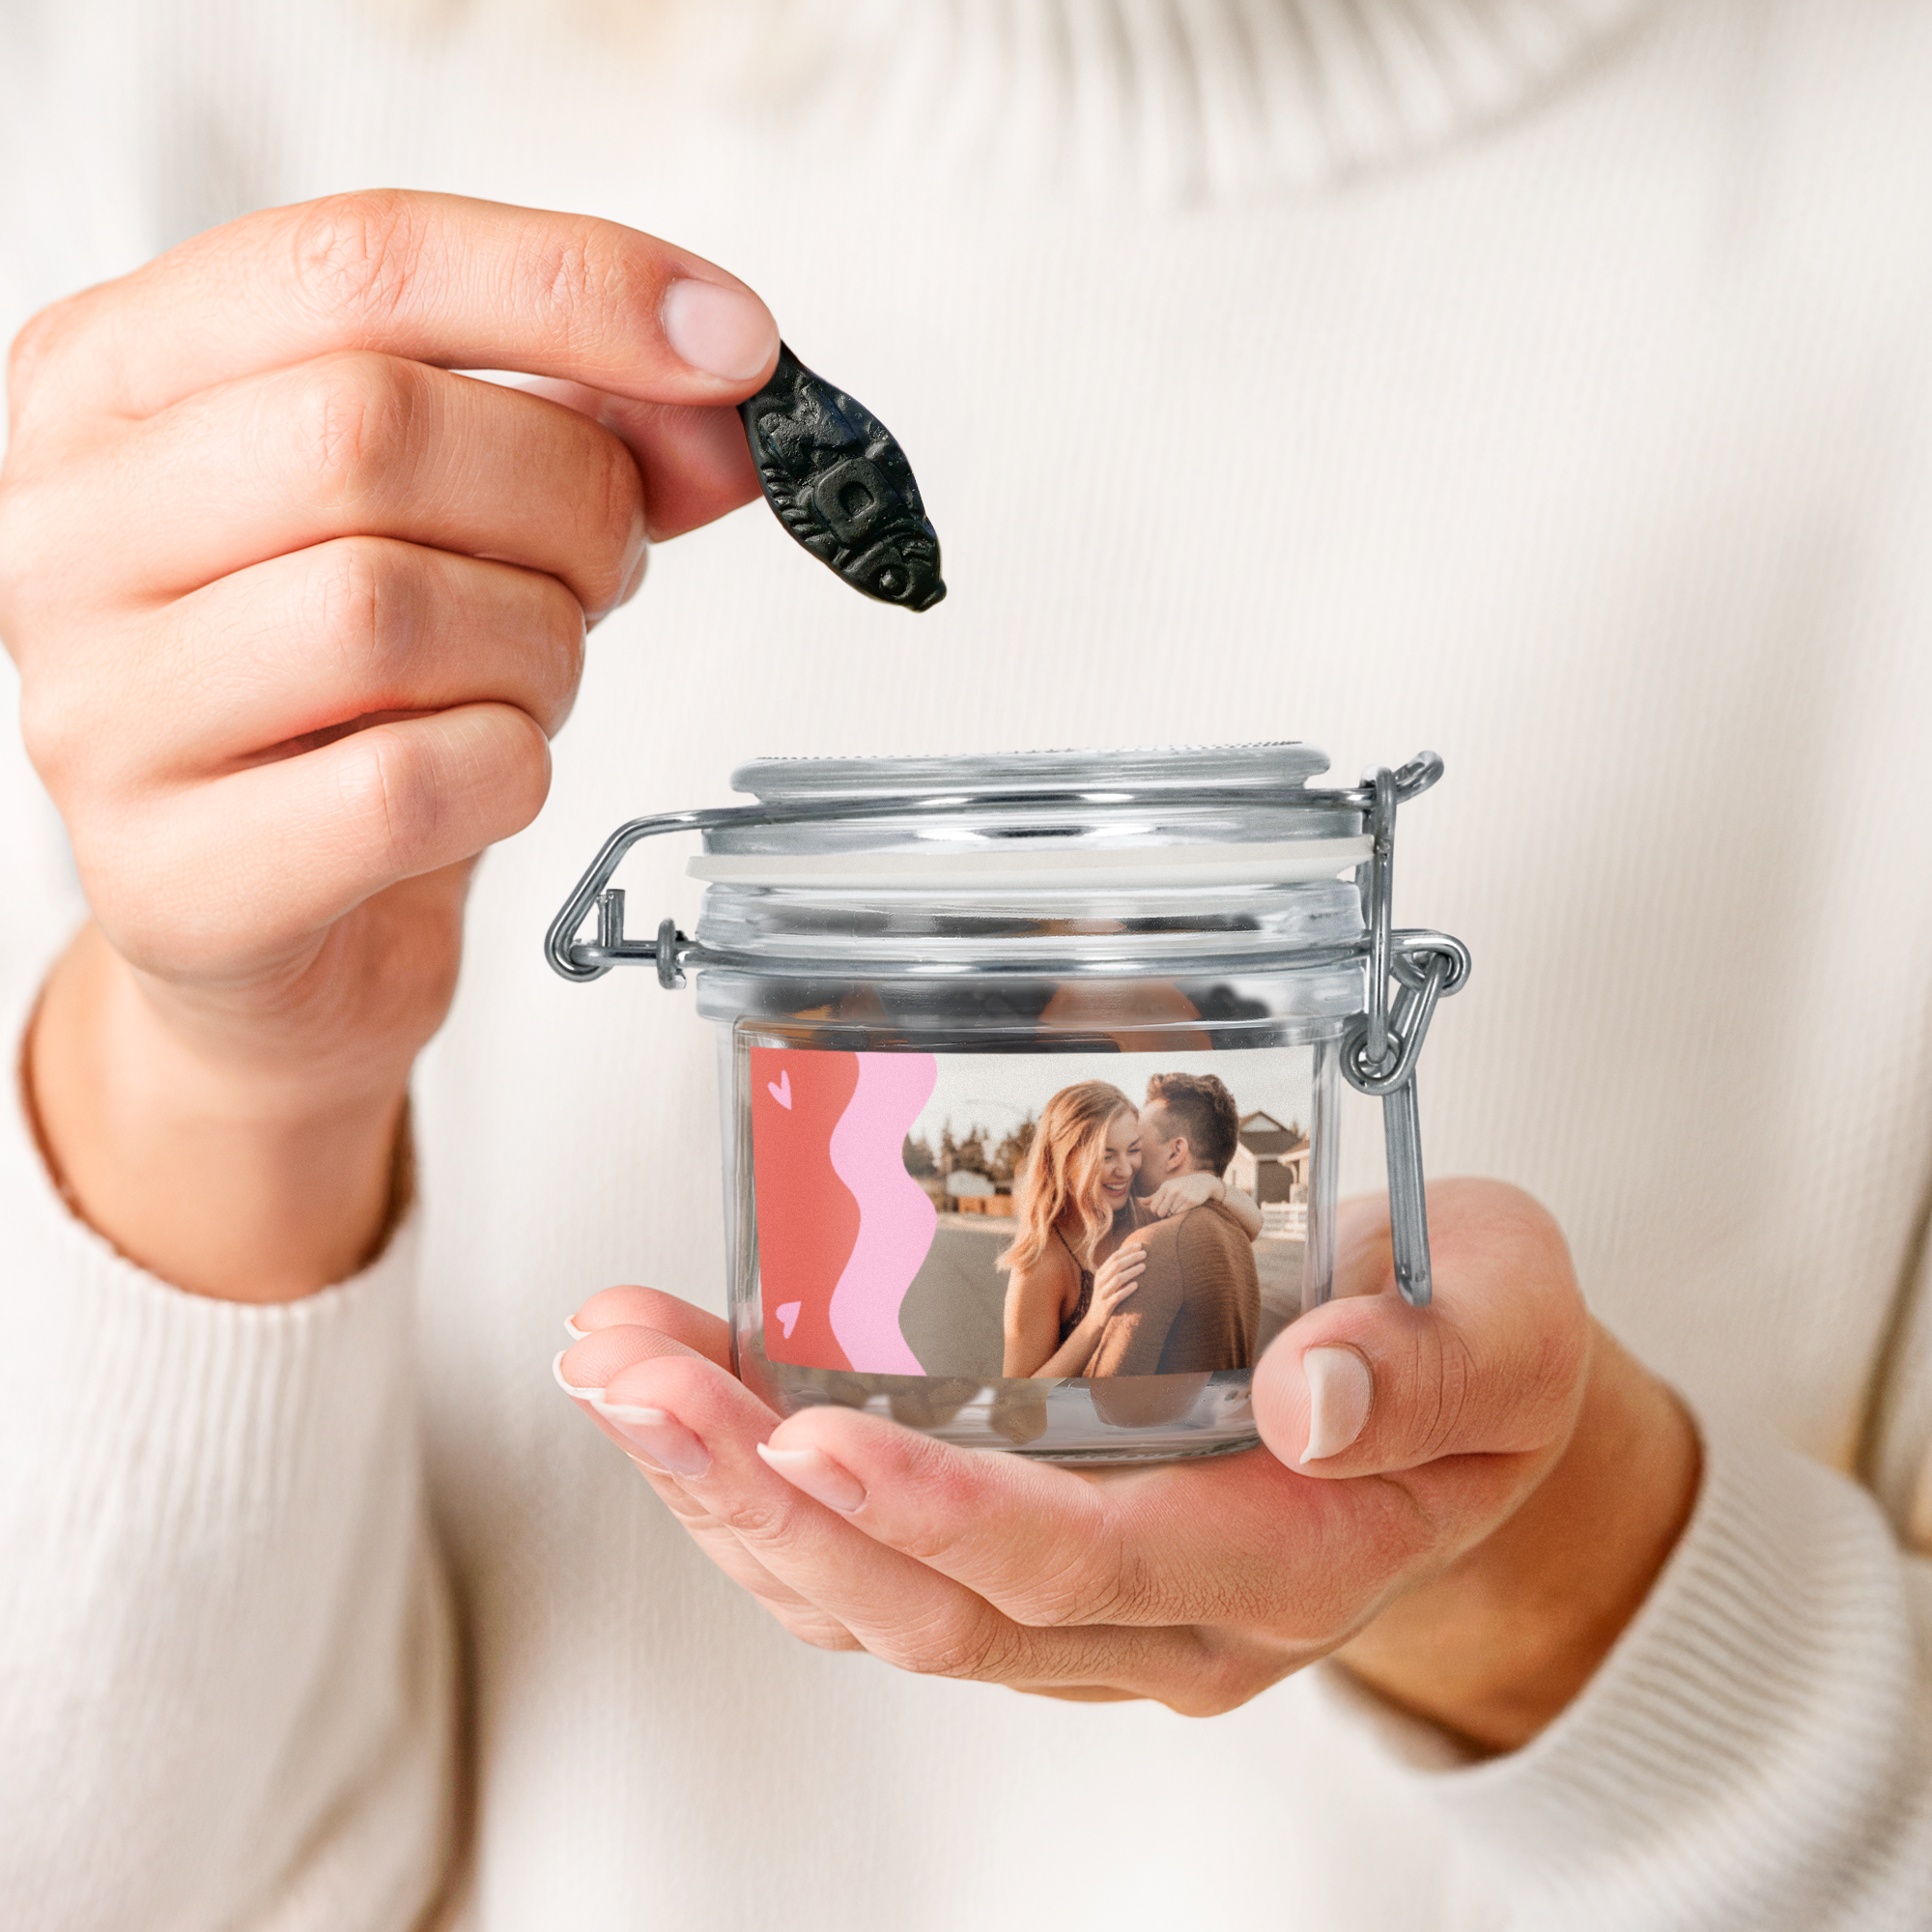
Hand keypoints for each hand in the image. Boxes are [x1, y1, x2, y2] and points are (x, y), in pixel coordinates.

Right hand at [0, 191, 776, 1298]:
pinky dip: (509, 772)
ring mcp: (98, 708)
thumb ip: (589, 430)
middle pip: (369, 431)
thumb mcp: (461, 519)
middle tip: (607, 565)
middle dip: (567, 499)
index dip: (573, 286)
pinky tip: (483, 774)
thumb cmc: (351, 702)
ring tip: (527, 678)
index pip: (354, 263)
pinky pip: (411, 784)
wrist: (277, 925)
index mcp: (114, 379)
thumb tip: (730, 400)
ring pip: (387, 609)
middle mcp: (66, 526)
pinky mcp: (172, 876)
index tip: (731, 344)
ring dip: (538, 649)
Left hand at [557, 1180, 1698, 1751]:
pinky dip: (763, 1487)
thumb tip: (1311, 1399)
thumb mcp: (1509, 1319)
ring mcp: (1088, 1608)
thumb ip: (1432, 1361)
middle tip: (634, 1379)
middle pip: (930, 1608)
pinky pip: (872, 1563)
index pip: (1084, 1566)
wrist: (1460, 1405)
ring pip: (872, 1600)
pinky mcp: (1034, 1562)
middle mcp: (1165, 1618)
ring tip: (618, 1365)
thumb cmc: (1476, 1348)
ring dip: (726, 1490)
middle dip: (760, 1497)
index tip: (809, 1434)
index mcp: (1285, 1557)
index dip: (938, 1516)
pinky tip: (688, 1395)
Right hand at [1080, 1242, 1146, 1331]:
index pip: (1114, 1256)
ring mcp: (1102, 1293)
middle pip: (1117, 1265)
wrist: (1094, 1320)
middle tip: (1145, 1254)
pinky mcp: (1106, 1306)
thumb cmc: (1107, 1297)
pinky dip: (1127, 1290)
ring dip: (1132, 1271)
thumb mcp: (1109, 1282)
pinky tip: (1137, 1285)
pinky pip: (1117, 1296)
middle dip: (1132, 1258)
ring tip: (1144, 1267)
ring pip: (1117, 1279)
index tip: (1140, 1245)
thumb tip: (1136, 1257)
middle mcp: (1100, 1281)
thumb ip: (1118, 1271)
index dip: (1127, 1250)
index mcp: (1101, 1273)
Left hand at [1143, 1170, 1223, 1217]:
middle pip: (1160, 1212)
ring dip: (1174, 1214)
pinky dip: (1181, 1214)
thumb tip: (1139, 1201)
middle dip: (1164, 1215)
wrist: (1203, 1182)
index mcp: (1165, 1187)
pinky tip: (1185, 1207)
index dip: (1156, 1212)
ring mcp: (1182, 1195)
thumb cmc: (1182, 1186)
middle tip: (1170, 1212)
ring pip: (1171, 1214)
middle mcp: (1172, 1190)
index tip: (1162, 1210)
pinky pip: (1180, 1213)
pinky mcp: (1191, 1201)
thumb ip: (1154, 1196)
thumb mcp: (1168, 1188)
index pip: (1153, 1207)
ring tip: (1179, 1207)